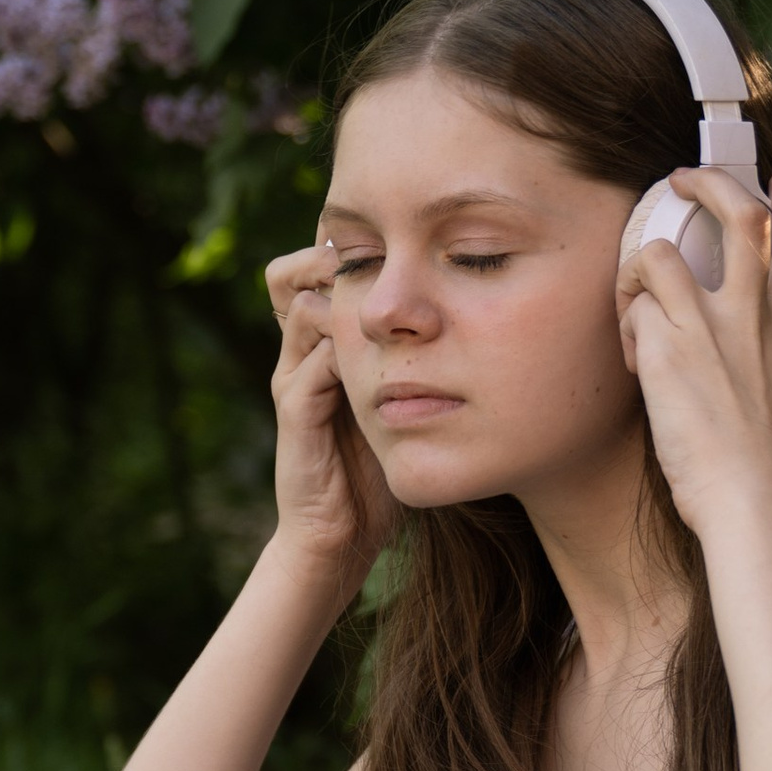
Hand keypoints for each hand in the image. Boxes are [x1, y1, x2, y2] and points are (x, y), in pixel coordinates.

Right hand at [262, 234, 398, 596]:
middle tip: (385, 244)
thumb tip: (480, 319)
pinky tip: (381, 347)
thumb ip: (424, 361)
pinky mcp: (293, 414)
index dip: (351, 247)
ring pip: (298, 307)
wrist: (341, 536)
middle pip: (291, 273)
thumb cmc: (380, 468)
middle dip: (333, 253)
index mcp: (325, 345)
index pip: (320, 274)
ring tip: (381, 285)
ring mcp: (293, 380)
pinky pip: (311, 367)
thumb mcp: (408, 402)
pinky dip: (343, 350)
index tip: (403, 234)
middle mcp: (302, 354)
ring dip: (338, 291)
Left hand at [615, 167, 771, 541]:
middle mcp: (754, 315)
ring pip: (661, 252)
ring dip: (639, 269)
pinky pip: (634, 311)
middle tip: (682, 180)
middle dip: (709, 182)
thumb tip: (743, 353)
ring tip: (635, 300)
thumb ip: (770, 360)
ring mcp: (710, 326)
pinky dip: (628, 330)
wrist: (755, 504)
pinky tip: (638, 367)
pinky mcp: (667, 348)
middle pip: (740, 212)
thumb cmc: (767, 472)